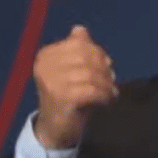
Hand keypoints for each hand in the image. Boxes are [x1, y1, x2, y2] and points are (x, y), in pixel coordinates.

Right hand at [32, 25, 117, 148]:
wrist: (56, 129)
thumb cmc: (67, 96)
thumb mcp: (71, 70)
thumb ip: (77, 50)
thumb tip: (80, 29)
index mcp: (46, 55)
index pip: (79, 43)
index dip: (98, 53)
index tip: (107, 66)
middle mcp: (45, 65)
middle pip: (86, 56)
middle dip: (104, 68)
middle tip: (111, 80)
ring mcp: (52, 81)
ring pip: (91, 74)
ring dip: (106, 83)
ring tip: (110, 92)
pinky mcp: (62, 97)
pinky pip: (92, 90)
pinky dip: (104, 95)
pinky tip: (106, 100)